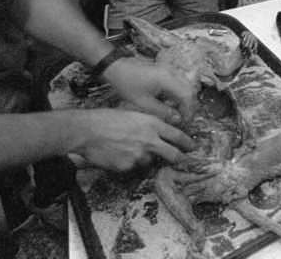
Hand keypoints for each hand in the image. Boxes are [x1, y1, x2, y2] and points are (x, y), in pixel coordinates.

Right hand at [68, 107, 194, 169]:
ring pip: (149, 161)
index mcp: (152, 124)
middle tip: (183, 161)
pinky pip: (132, 167)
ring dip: (144, 158)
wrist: (87, 130)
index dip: (187, 142)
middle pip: (173, 154)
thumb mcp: (134, 113)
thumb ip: (148, 124)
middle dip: (180, 159)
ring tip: (127, 149)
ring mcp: (139, 155)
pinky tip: (116, 154)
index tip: (192, 147)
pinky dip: (128, 163)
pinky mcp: (128, 167)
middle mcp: (149, 140)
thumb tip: (158, 132)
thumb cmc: (107, 118)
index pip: (177, 135)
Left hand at [101, 57, 201, 125]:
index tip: (186, 121)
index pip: (187, 95)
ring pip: (186, 86)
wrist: (116, 68)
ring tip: (179, 113)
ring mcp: (169, 70)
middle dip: (190, 105)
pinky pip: (179, 83)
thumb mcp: (143, 103)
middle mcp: (171, 72)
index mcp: (167, 79)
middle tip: (185, 118)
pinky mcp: (166, 71)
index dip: (189, 109)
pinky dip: (179, 94)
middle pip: (190, 89)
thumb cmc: (127, 84)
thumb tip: (177, 119)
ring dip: (185, 100)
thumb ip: (162, 111)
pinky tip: (172, 103)